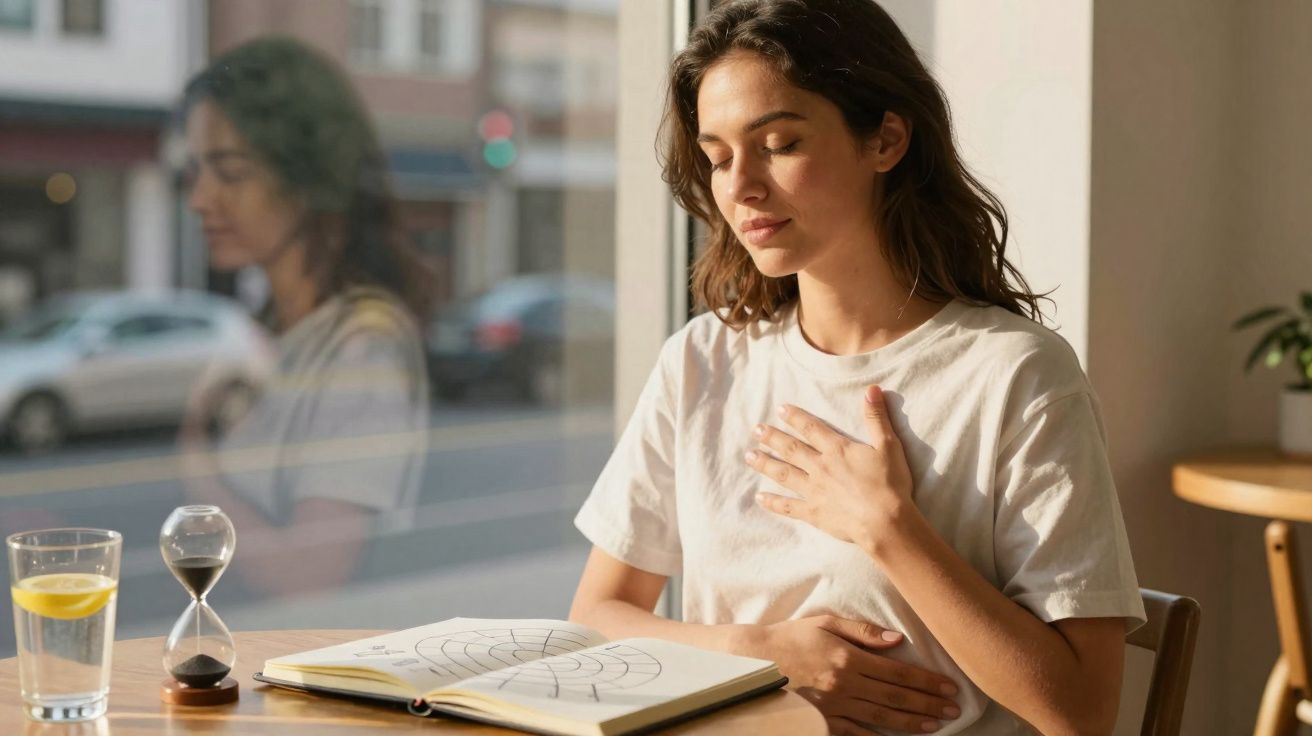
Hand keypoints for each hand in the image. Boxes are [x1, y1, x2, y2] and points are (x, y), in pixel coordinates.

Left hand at [747, 385, 914, 544]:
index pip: (811, 428)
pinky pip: (787, 506)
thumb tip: (872, 389)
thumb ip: (876, 417)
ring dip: (765, 464)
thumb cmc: (890, 484)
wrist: (885, 522)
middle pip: (791, 449)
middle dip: (772, 438)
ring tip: (748, 456)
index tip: (780, 409)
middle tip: (755, 430)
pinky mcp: (813, 513)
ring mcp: (813, 491)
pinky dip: (772, 502)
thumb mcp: (888, 445)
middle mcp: (820, 467)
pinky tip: (759, 497)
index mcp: (837, 450)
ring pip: (783, 474)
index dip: (795, 417)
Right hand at [751, 615, 959, 733]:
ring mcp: (833, 707)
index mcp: (848, 658)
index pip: (898, 672)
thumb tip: (897, 639)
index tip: (949, 686)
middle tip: (954, 709)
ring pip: (881, 719)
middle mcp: (845, 685)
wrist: (753, 663)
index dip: (926, 680)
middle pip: (895, 697)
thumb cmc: (790, 637)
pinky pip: (855, 734)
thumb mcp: (825, 623)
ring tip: (935, 725)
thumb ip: (862, 631)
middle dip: (928, 704)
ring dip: (911, 723)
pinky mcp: (822, 722)